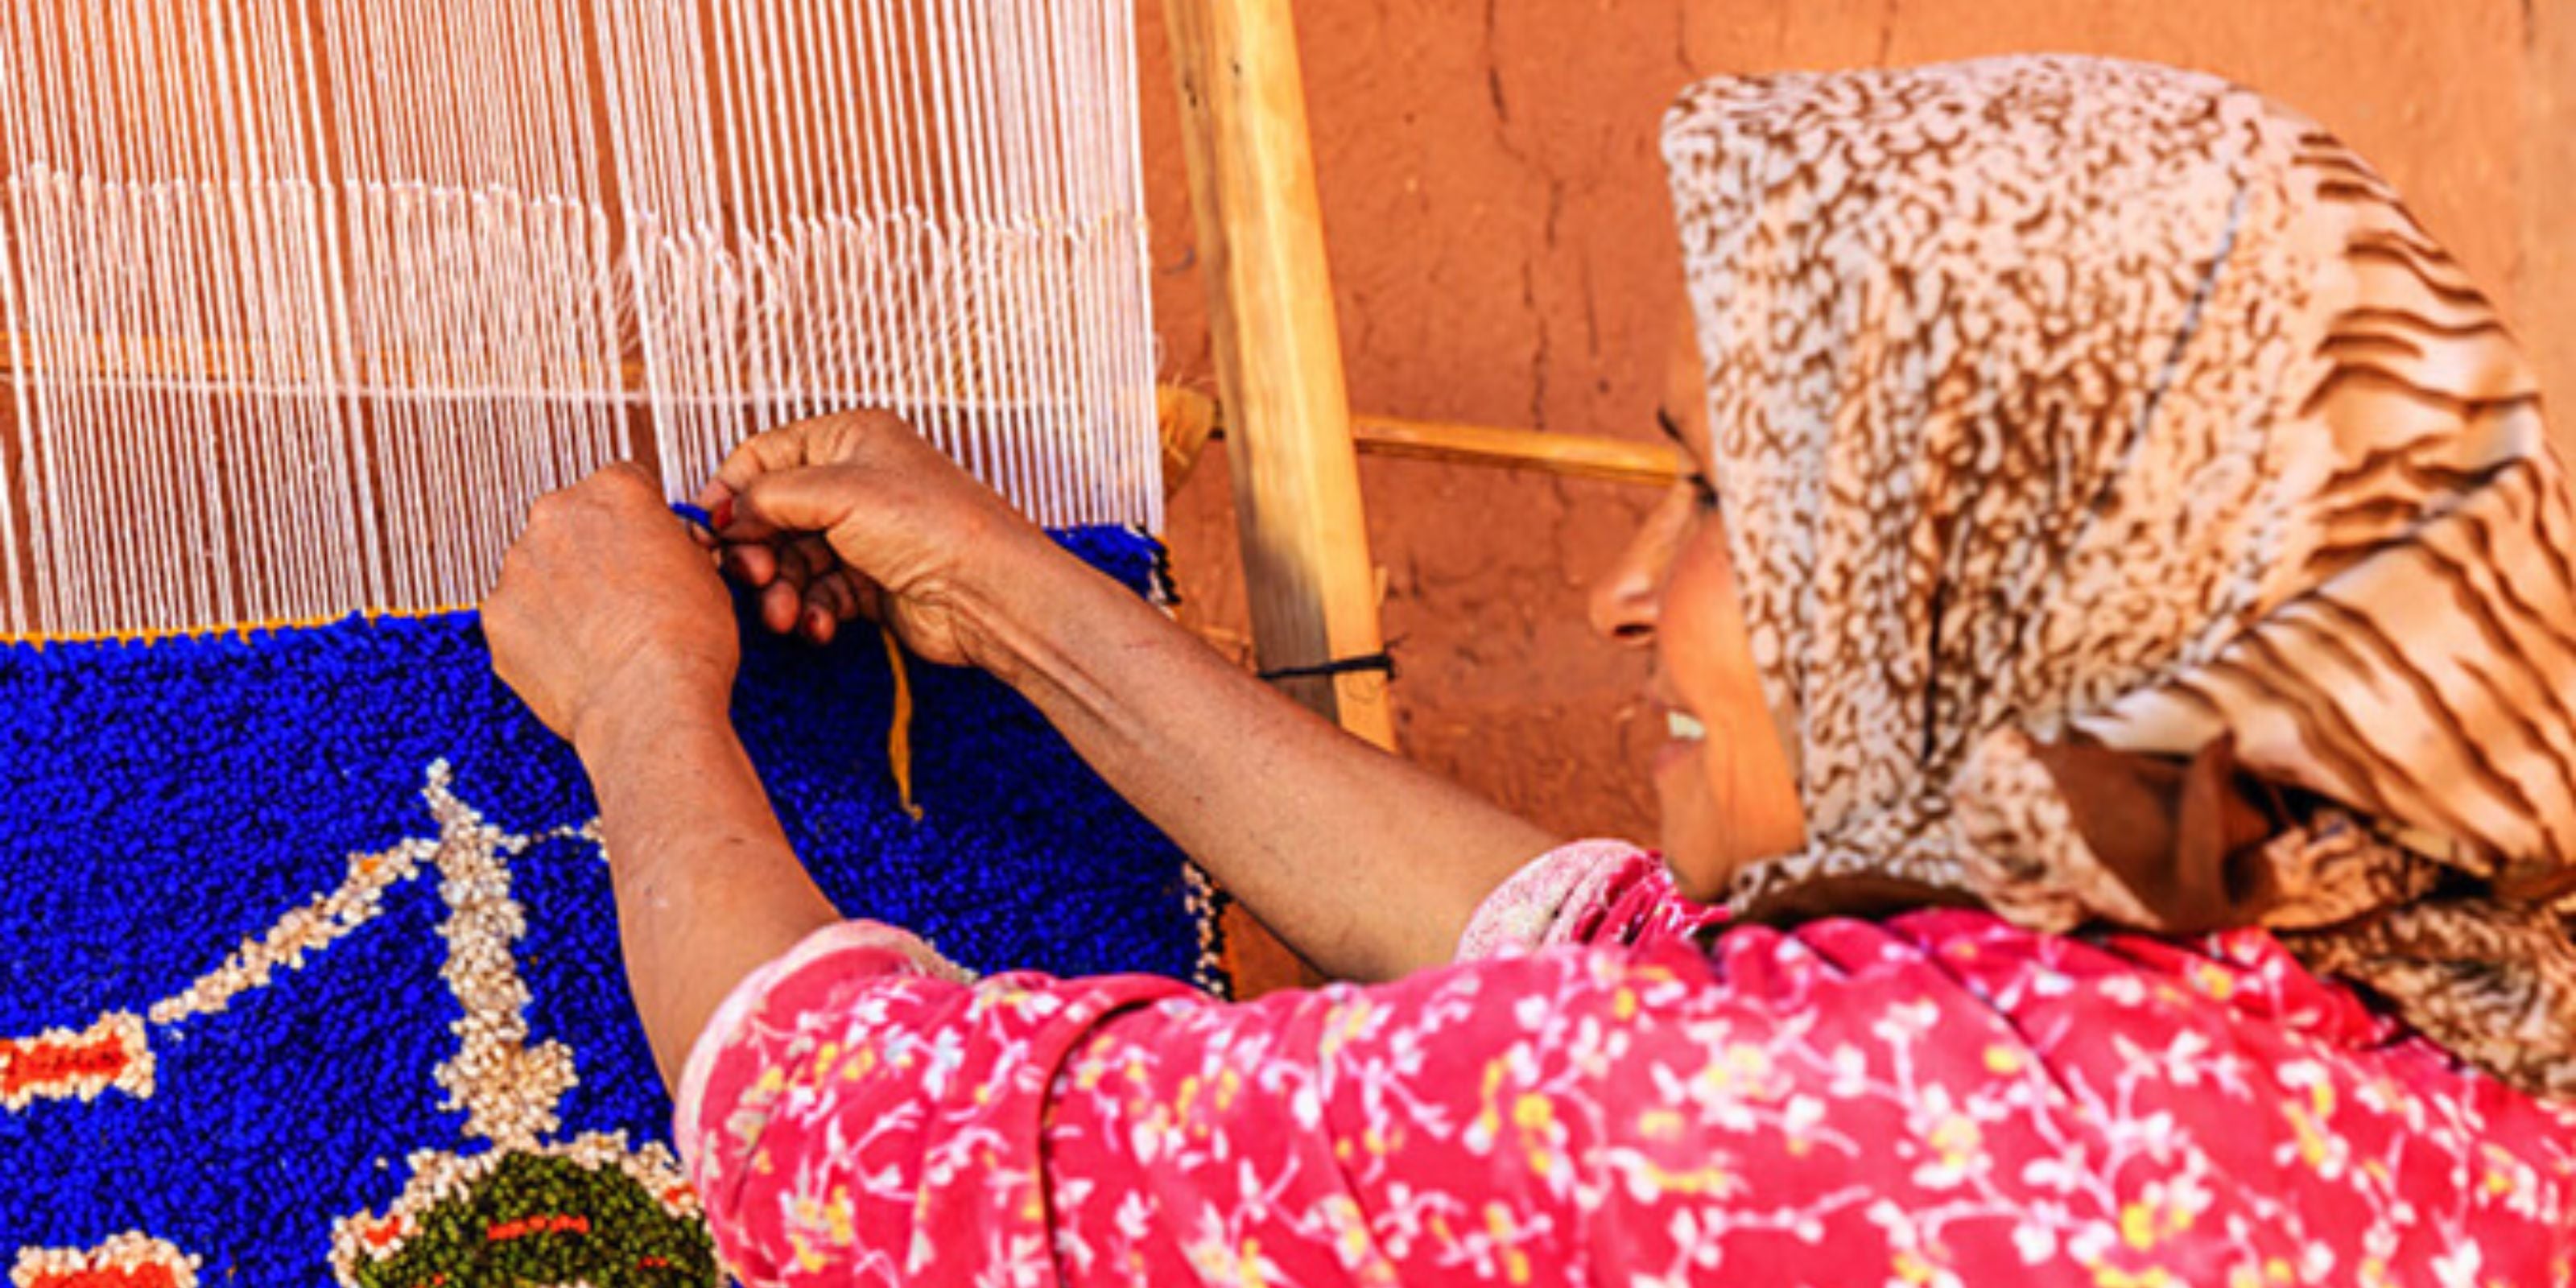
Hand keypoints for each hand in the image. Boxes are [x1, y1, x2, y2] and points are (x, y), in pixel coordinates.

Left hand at [484, 463, 739, 743]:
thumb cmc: (688, 641)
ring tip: (603, 638)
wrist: (648, 704)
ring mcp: (518, 567)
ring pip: (540, 571)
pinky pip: (519, 617)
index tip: (648, 551)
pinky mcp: (496, 617)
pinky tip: (577, 659)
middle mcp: (556, 515)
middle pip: (572, 523)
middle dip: (592, 553)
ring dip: (563, 593)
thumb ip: (670, 545)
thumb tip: (660, 552)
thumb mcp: (706, 571)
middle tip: (627, 598)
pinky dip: (541, 634)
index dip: (641, 524)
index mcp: (614, 491)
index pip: (622, 486)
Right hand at [696, 409, 1045, 669]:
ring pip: (794, 562)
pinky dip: (813, 612)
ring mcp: (863, 535)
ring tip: (784, 615)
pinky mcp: (872, 584)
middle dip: (757, 551)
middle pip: (773, 515)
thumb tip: (725, 512)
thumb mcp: (836, 493)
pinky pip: (821, 596)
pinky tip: (820, 627)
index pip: (765, 455)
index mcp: (849, 438)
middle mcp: (855, 482)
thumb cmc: (930, 526)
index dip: (732, 490)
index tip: (709, 529)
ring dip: (782, 591)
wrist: (989, 592)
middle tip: (751, 578)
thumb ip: (767, 496)